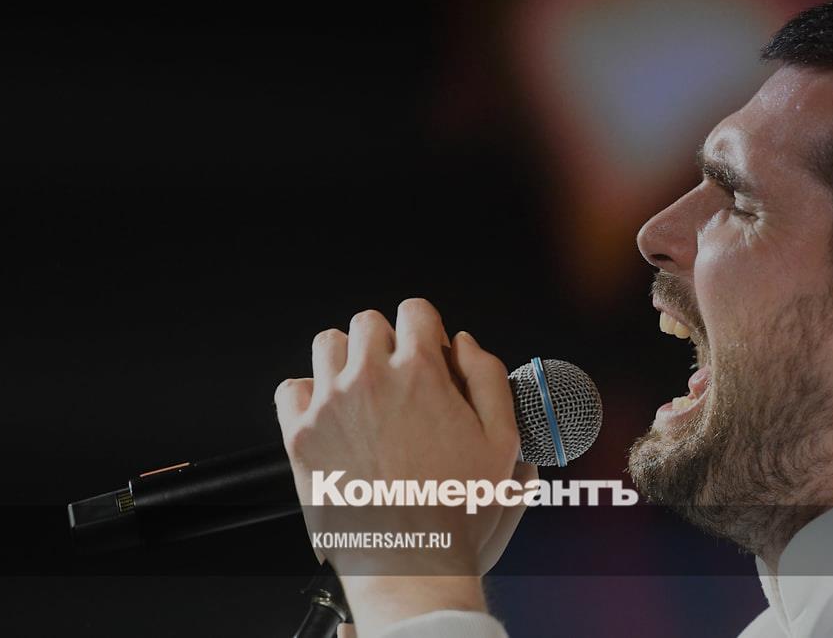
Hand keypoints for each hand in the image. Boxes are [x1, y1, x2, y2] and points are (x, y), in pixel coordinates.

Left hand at [274, 299, 524, 630]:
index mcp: (422, 374)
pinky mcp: (301, 438)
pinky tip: (331, 414)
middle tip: (398, 376)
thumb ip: (489, 378)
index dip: (426, 330)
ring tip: (363, 391)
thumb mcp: (503, 440)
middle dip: (386, 342)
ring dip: (346, 359)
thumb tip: (465, 344)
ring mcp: (330, 406)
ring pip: (326, 345)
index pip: (415, 311)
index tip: (427, 353)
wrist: (411, 561)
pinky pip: (291, 389)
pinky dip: (307, 394)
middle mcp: (371, 380)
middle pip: (368, 323)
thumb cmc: (459, 510)